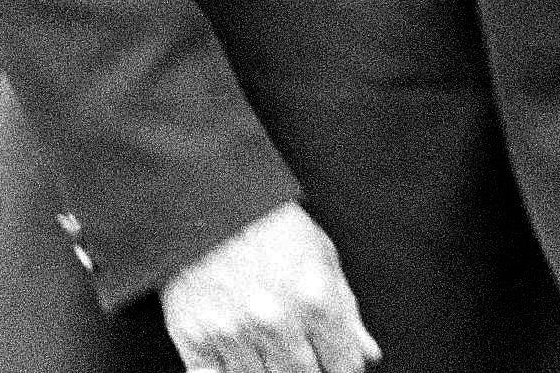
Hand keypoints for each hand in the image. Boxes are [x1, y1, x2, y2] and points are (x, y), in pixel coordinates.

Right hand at [159, 202, 377, 372]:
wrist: (207, 203)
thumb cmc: (268, 224)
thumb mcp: (321, 256)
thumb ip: (346, 310)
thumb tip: (365, 352)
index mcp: (315, 300)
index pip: (342, 365)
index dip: (341, 366)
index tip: (334, 362)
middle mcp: (276, 322)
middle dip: (307, 371)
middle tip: (299, 352)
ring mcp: (233, 334)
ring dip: (267, 369)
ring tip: (266, 345)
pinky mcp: (194, 339)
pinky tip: (237, 355)